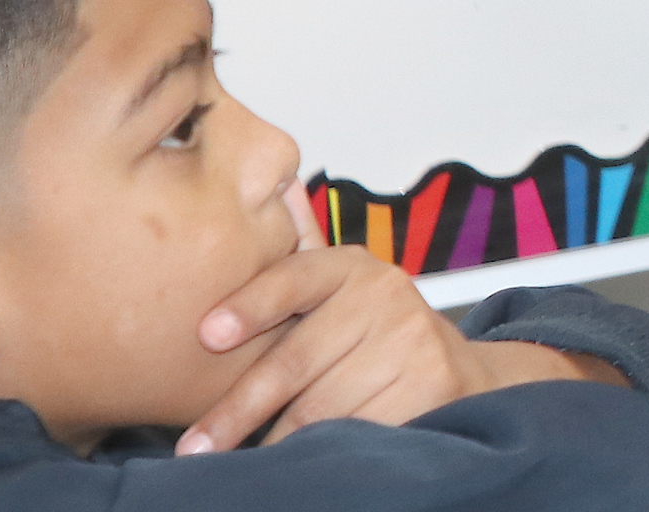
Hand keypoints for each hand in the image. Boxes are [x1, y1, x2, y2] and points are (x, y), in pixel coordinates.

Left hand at [178, 247, 622, 452]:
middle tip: (194, 446)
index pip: (294, 278)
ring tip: (243, 463)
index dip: (250, 304)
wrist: (454, 370)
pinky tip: (301, 463)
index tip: (207, 333)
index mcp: (352, 267)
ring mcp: (411, 338)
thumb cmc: (369, 334)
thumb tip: (275, 184)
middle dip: (238, 407)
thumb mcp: (337, 291)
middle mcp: (386, 293)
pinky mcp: (431, 383)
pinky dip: (320, 453)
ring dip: (275, 440)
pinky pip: (355, 429)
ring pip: (319, 405)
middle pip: (294, 359)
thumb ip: (298, 256)